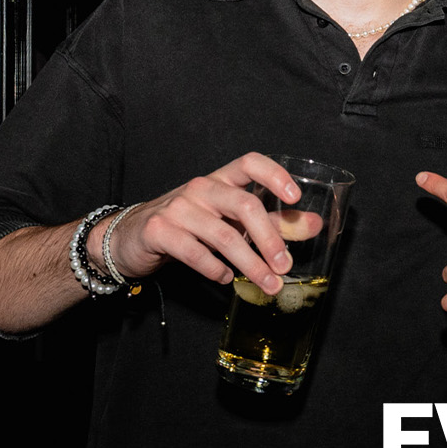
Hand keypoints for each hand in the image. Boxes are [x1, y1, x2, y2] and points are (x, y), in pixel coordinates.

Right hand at [105, 152, 299, 293]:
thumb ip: (271, 222)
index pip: (250, 162)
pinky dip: (215, 269)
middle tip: (285, 266)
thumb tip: (314, 224)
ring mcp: (178, 208)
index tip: (295, 198)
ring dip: (250, 264)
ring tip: (267, 284)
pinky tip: (224, 279)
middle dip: (270, 238)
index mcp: (221, 180)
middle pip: (244, 205)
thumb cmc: (190, 225)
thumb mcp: (230, 220)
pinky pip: (195, 253)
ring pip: (223, 235)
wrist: (132, 236)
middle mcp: (201, 188)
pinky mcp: (159, 231)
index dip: (275, 175)